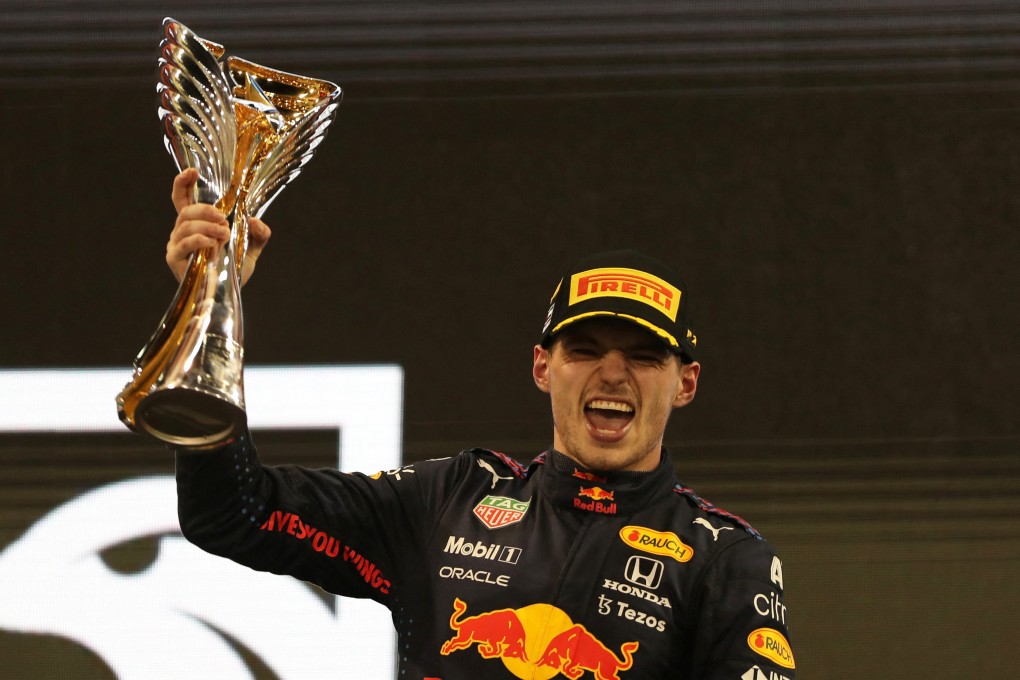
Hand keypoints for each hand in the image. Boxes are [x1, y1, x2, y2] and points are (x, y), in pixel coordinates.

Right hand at [165, 168, 271, 284]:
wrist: (229, 293)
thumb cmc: (234, 268)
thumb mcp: (252, 246)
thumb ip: (259, 232)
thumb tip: (253, 220)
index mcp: (196, 223)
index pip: (183, 197)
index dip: (183, 182)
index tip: (193, 171)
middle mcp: (182, 231)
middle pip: (185, 210)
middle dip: (205, 210)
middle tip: (223, 219)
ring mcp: (176, 245)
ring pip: (185, 225)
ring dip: (207, 226)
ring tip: (224, 234)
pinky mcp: (175, 259)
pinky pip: (183, 244)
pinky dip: (199, 240)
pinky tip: (213, 244)